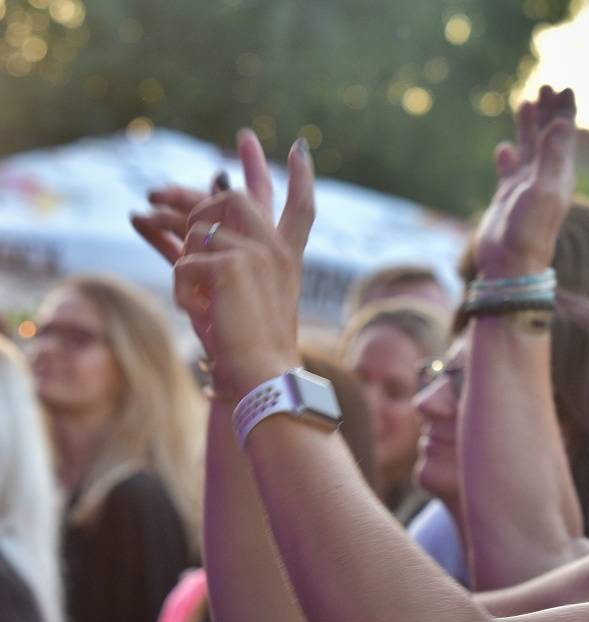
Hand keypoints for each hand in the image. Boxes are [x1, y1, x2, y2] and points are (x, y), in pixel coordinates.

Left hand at [169, 131, 315, 399]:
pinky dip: (181, 290)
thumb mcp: (229, 293)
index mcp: (288, 258)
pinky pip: (183, 263)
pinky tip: (199, 311)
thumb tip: (155, 216)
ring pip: (197, 229)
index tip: (298, 147)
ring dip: (183, 259)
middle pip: (232, 197)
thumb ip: (208, 255)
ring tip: (198, 293)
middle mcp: (277, 250)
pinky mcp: (230, 265)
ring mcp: (257, 253)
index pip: (300, 207)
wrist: (262, 374)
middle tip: (161, 202)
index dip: (301, 177)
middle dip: (193, 202)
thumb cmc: (247, 343)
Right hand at [473, 85, 576, 278]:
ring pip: (529, 149)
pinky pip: (510, 170)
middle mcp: (545, 179)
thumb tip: (563, 123)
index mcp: (559, 175)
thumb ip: (552, 157)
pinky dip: (509, 157)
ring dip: (529, 127)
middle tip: (546, 85)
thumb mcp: (543, 190)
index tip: (564, 87)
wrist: (510, 265)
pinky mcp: (508, 198)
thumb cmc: (528, 232)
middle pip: (548, 137)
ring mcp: (525, 188)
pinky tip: (505, 149)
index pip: (564, 135)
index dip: (564, 111)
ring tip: (526, 103)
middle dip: (548, 112)